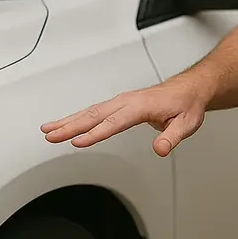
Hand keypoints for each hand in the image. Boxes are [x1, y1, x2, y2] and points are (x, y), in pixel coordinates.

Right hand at [40, 79, 211, 156]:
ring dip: (68, 121)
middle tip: (51, 136)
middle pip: (94, 115)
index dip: (95, 133)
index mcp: (141, 106)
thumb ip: (172, 137)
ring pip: (90, 111)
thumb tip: (160, 149)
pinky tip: (65, 124)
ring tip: (48, 130)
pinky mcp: (119, 104)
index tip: (78, 142)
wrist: (189, 89)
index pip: (114, 122)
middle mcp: (127, 101)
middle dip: (70, 126)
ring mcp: (121, 101)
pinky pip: (94, 111)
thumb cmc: (186, 105)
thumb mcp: (186, 124)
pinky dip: (77, 117)